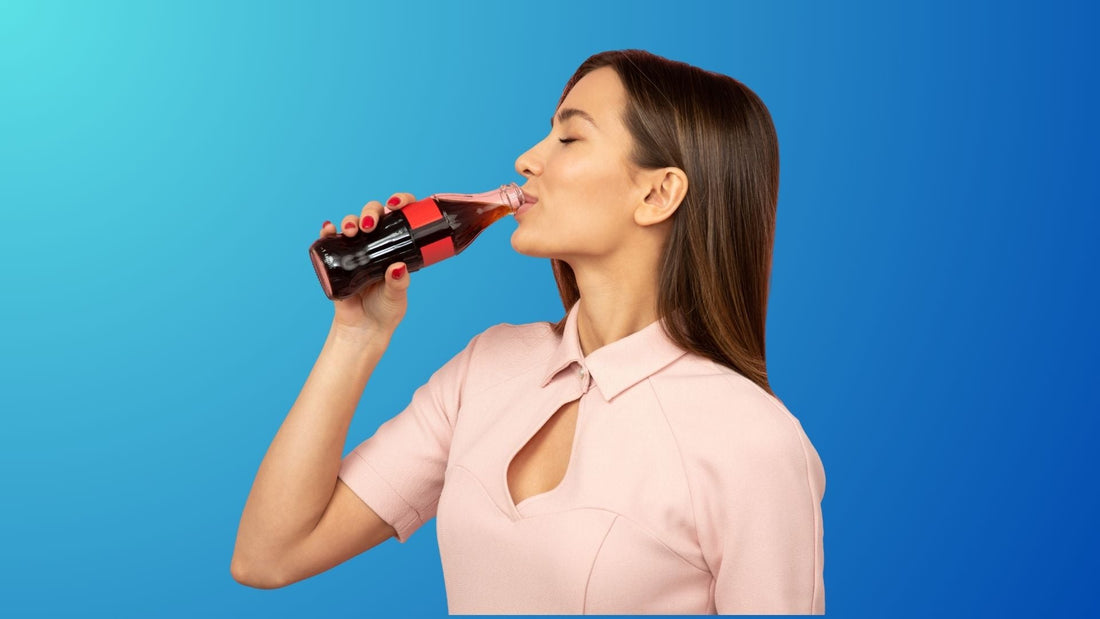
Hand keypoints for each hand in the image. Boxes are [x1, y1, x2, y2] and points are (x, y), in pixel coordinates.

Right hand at [318, 193, 416, 338]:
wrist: (363, 328)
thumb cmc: (386, 311)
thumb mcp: (397, 296)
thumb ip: (398, 283)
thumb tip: (398, 267)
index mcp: (396, 246)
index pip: (400, 216)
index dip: (400, 202)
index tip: (396, 205)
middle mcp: (377, 243)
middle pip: (373, 214)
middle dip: (370, 211)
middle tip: (369, 225)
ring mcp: (356, 249)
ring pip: (352, 223)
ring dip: (349, 220)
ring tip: (350, 230)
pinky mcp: (338, 259)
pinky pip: (330, 240)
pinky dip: (327, 231)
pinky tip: (328, 228)